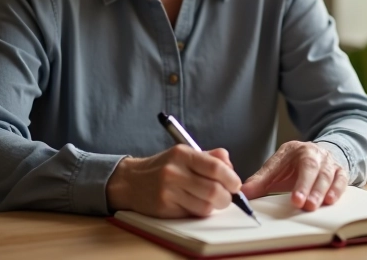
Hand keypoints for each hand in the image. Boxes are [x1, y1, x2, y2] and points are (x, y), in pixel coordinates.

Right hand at [106, 145, 240, 217]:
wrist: (131, 181)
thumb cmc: (163, 167)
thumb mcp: (184, 154)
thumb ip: (210, 157)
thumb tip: (230, 166)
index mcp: (182, 154)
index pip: (215, 167)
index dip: (231, 178)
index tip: (235, 184)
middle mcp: (174, 172)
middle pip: (213, 190)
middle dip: (226, 197)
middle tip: (226, 197)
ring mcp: (168, 191)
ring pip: (205, 206)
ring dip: (214, 206)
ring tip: (212, 201)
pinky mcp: (164, 208)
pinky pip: (192, 214)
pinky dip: (200, 211)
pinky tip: (196, 204)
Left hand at [241, 141, 347, 210]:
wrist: (317, 154)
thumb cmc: (293, 165)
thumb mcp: (275, 169)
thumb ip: (260, 181)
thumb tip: (242, 194)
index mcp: (295, 150)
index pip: (293, 164)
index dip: (294, 181)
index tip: (293, 199)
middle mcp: (314, 153)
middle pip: (313, 169)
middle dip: (309, 187)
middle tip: (304, 205)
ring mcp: (329, 162)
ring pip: (328, 175)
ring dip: (322, 191)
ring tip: (314, 206)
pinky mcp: (340, 171)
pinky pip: (342, 180)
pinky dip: (338, 190)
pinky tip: (331, 201)